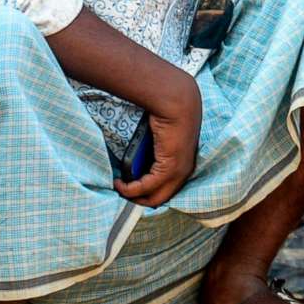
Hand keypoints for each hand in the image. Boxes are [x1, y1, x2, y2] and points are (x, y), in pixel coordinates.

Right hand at [114, 75, 201, 206]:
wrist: (177, 103)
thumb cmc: (168, 117)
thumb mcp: (159, 142)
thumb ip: (151, 155)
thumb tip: (136, 166)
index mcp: (184, 165)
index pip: (166, 190)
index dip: (147, 194)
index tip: (130, 188)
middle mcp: (185, 172)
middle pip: (160, 199)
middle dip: (138, 200)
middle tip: (122, 192)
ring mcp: (179, 172)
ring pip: (154, 198)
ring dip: (133, 196)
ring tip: (119, 187)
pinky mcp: (169, 168)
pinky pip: (147, 187)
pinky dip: (130, 189)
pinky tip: (119, 183)